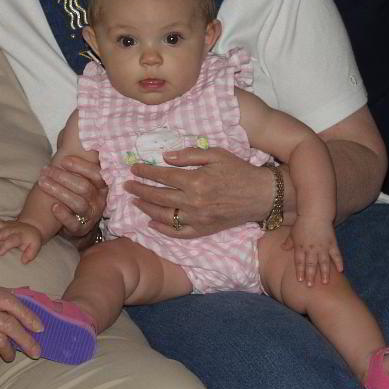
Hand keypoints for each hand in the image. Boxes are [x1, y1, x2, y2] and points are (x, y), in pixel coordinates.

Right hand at [0, 217, 43, 263]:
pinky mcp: (2, 223)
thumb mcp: (35, 247)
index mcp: (19, 236)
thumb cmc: (31, 240)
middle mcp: (12, 229)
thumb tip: (24, 261)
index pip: (12, 240)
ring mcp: (6, 225)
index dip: (5, 246)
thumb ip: (30, 254)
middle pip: (2, 233)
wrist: (32, 227)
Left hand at [36, 156, 106, 240]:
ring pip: (78, 203)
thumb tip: (77, 124)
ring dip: (58, 191)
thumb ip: (79, 159)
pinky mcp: (81, 229)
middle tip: (45, 170)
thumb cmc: (75, 193)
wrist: (74, 224)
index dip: (80, 166)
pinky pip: (74, 223)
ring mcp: (91, 215)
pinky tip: (53, 206)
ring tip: (43, 183)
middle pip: (84, 187)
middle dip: (63, 177)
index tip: (63, 160)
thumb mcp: (80, 177)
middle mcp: (99, 200)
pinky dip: (63, 215)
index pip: (97, 174)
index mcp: (102, 186)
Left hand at [125, 147, 275, 237]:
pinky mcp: (204, 230)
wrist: (261, 195)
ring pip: (164, 216)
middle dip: (139, 190)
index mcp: (196, 181)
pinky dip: (163, 230)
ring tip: (134, 201)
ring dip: (146, 209)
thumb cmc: (239, 171)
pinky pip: (179, 233)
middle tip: (126, 185)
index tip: (133, 168)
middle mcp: (194, 202)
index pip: (163, 176)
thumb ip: (190, 155)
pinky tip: (151, 224)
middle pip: (159, 197)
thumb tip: (166, 157)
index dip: (146, 172)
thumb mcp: (216, 154)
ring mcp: (198, 219)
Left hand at [282, 215, 343, 285]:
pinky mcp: (332, 243)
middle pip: (310, 264)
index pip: (299, 262)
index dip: (299, 271)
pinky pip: (336, 255)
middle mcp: (311, 249)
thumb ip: (288, 242)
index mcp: (300, 247)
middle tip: (310, 285)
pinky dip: (339, 262)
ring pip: (323, 262)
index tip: (300, 280)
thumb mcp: (292, 232)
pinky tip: (341, 270)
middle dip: (310, 275)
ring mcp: (322, 247)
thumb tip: (282, 248)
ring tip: (325, 282)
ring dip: (324, 272)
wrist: (315, 213)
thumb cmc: (302, 222)